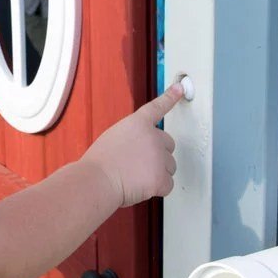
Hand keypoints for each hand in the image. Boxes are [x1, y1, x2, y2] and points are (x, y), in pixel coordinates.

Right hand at [81, 85, 182, 207]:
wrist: (97, 179)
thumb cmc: (99, 162)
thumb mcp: (114, 137)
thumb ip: (133, 138)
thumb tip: (142, 151)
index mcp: (138, 124)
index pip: (157, 108)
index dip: (169, 97)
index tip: (180, 88)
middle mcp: (153, 137)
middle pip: (169, 146)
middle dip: (159, 155)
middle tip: (138, 164)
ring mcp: (159, 157)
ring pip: (170, 167)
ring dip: (157, 173)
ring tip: (134, 176)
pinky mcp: (161, 177)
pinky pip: (168, 185)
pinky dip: (157, 189)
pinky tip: (139, 186)